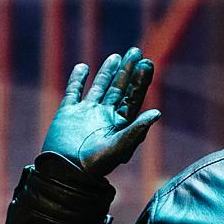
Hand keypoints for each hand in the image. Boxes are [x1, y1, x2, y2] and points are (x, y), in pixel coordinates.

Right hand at [41, 48, 160, 176]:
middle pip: (119, 88)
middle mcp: (104, 115)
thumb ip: (136, 130)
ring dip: (107, 72)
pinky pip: (73, 92)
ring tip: (116, 56)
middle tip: (135, 51)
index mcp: (119, 123)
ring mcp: (86, 113)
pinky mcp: (67, 113)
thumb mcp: (119, 147)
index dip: (140, 80)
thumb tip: (157, 112)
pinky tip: (83, 67)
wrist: (66, 173)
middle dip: (127, 70)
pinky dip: (77, 80)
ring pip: (99, 87)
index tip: (147, 63)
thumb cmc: (95, 165)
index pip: (133, 96)